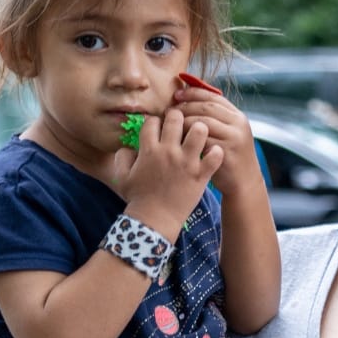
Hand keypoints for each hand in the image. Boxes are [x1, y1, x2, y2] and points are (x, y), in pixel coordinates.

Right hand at [111, 109, 224, 237]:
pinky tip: (211, 155)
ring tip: (198, 137)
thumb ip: (122, 157)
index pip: (153, 120)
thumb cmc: (138, 198)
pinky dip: (216, 152)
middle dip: (178, 117)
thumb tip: (128, 146)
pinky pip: (215, 155)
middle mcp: (168, 151)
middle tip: (181, 125)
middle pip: (176, 117)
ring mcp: (186, 162)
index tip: (160, 128)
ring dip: (199, 129)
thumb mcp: (123, 177)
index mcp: (148, 150)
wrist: (154, 219)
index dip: (156, 121)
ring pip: (199, 129)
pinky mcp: (201, 174)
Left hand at [171, 83, 262, 195]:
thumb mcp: (228, 133)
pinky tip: (177, 140)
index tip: (176, 95)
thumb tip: (187, 101)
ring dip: (183, 122)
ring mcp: (234, 138)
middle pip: (206, 107)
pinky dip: (187, 138)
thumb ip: (214, 119)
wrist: (244, 182)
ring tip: (171, 125)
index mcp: (237, 116)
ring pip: (202, 122)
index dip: (192, 93)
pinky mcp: (226, 152)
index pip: (213, 97)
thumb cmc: (229, 157)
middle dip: (185, 107)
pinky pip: (201, 140)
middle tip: (168, 111)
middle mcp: (238, 124)